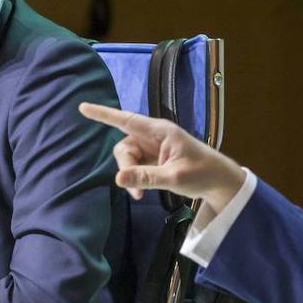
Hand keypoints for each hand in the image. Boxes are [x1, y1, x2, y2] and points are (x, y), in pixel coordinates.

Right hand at [79, 102, 245, 215]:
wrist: (219, 183)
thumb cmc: (202, 173)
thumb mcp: (174, 177)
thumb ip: (145, 177)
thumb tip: (118, 178)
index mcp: (160, 131)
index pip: (126, 120)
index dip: (103, 114)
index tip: (83, 108)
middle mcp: (153, 136)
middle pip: (124, 146)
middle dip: (125, 167)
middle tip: (136, 191)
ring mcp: (153, 148)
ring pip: (128, 159)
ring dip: (130, 176)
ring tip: (141, 194)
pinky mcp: (154, 160)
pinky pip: (135, 166)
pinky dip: (135, 179)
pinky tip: (143, 191)